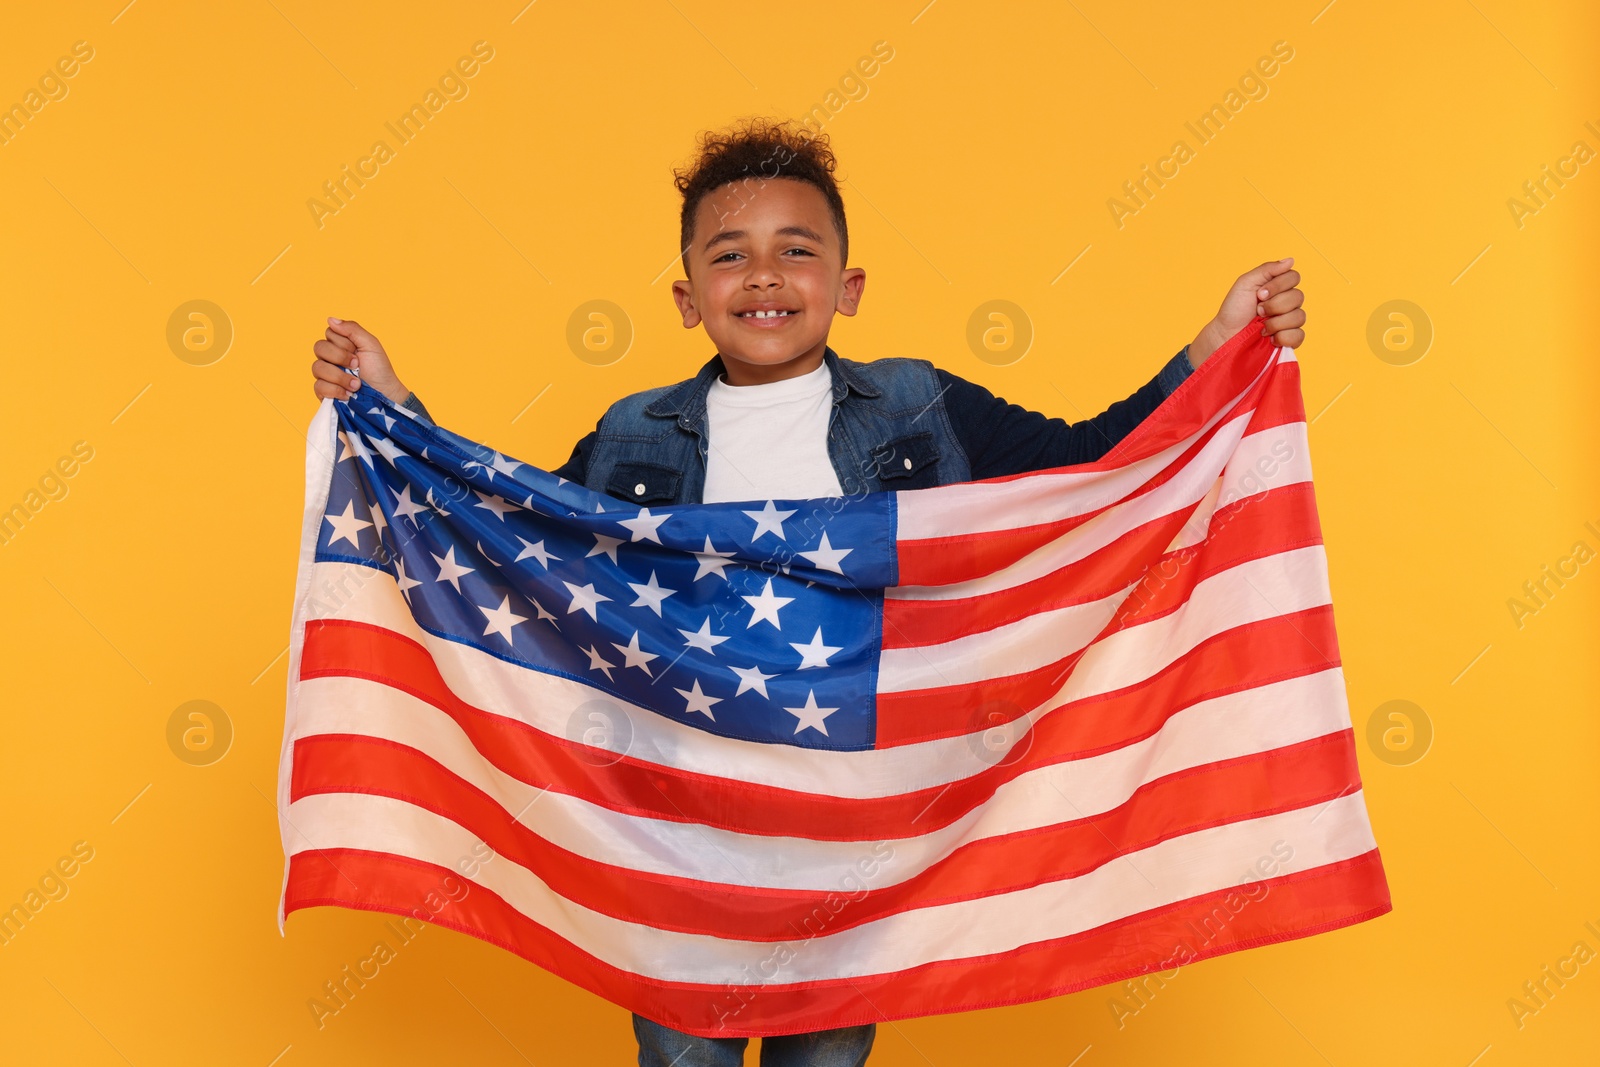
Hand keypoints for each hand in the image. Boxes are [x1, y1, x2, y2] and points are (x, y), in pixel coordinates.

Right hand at [310, 317, 408, 403]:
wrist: (384, 395)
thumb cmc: (379, 370)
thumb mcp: (370, 345)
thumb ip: (352, 329)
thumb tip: (330, 319)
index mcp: (340, 345)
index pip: (329, 333)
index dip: (343, 343)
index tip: (357, 352)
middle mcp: (330, 358)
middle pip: (319, 348)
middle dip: (341, 357)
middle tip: (357, 366)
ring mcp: (325, 375)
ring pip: (317, 367)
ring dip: (340, 376)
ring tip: (356, 385)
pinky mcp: (324, 392)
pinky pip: (318, 386)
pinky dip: (335, 390)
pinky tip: (348, 394)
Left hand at [1187, 258, 1305, 365]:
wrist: (1225, 334)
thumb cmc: (1234, 309)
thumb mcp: (1246, 283)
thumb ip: (1267, 270)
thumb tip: (1290, 260)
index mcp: (1279, 287)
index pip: (1294, 277)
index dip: (1278, 286)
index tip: (1259, 294)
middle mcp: (1288, 302)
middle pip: (1298, 297)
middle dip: (1274, 305)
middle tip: (1258, 310)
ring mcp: (1290, 321)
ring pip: (1299, 317)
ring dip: (1276, 322)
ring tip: (1261, 326)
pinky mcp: (1289, 339)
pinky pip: (1299, 335)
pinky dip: (1283, 337)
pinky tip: (1270, 337)